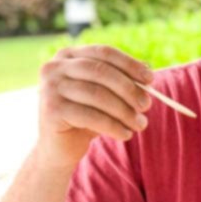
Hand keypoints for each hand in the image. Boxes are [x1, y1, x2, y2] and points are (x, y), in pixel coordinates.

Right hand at [37, 45, 152, 167]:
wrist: (60, 148)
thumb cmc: (86, 117)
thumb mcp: (106, 95)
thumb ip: (123, 80)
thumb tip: (148, 70)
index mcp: (68, 55)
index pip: (104, 52)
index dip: (129, 64)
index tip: (150, 79)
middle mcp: (55, 67)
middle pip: (101, 71)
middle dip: (129, 89)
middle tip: (147, 105)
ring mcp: (50, 87)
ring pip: (97, 94)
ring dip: (124, 111)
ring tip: (140, 124)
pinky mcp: (52, 110)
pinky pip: (90, 116)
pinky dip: (113, 126)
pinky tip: (125, 134)